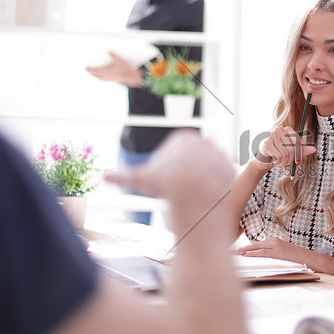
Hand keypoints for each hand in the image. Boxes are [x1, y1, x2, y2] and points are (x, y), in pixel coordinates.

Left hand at [86, 51, 142, 86]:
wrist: (130, 76)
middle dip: (91, 72)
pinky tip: (99, 77)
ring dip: (94, 75)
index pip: (97, 70)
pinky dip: (99, 78)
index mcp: (108, 71)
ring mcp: (109, 78)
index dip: (91, 69)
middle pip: (97, 74)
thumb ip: (113, 56)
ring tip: (91, 73)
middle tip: (87, 70)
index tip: (87, 68)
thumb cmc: (125, 69)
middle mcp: (107, 76)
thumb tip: (108, 51)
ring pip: (99, 78)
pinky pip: (103, 79)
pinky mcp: (111, 80)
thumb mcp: (119, 60)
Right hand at [105, 130, 234, 213]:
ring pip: (209, 169)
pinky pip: (223, 178)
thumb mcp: (141, 179)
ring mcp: (219, 153)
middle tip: (183, 188)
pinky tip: (208, 195)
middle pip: (195, 161)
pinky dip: (216, 187)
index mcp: (184, 138)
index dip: (172, 169)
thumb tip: (102, 179)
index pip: (178, 154)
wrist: (192, 191)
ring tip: (195, 193)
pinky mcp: (230, 168)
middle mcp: (204, 142)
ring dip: (203, 179)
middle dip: (189, 174)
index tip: (170, 179)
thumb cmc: (164, 183)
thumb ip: (123, 177)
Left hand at [235, 237, 308, 262]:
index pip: (256, 245)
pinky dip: (253, 253)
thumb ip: (271, 251)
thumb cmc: (297, 258)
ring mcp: (277, 246)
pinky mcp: (279, 252)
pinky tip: (246, 254)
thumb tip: (259, 251)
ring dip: (244, 250)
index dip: (244, 248)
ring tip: (234, 254)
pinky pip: (263, 253)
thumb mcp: (283, 252)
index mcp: (274, 242)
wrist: (311, 259)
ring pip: (256, 248)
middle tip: (229, 252)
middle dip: (241, 249)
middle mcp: (274, 242)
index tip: (234, 251)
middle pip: (253, 245)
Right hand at [251, 126, 316, 171]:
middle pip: (292, 149)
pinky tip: (273, 161)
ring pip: (285, 154)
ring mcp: (271, 135)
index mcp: (287, 129)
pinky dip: (277, 162)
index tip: (295, 161)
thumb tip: (314, 149)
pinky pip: (278, 156)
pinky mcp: (266, 143)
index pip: (298, 142)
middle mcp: (279, 129)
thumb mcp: (291, 151)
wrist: (263, 159)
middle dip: (290, 160)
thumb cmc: (278, 154)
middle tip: (285, 163)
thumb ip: (302, 150)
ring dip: (283, 163)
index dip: (298, 154)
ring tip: (279, 162)